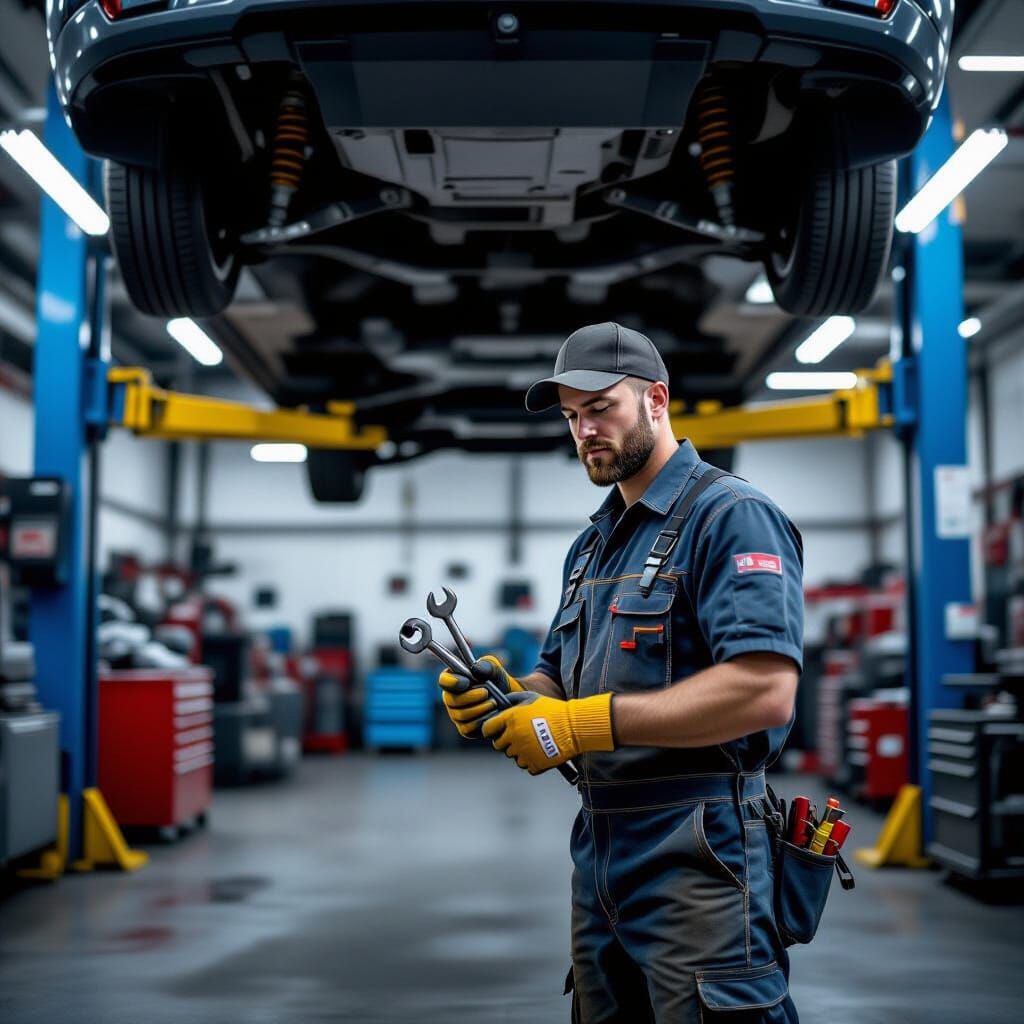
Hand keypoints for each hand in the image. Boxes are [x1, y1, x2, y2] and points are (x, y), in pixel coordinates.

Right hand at [438, 654, 522, 737]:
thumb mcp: (495, 670)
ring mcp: (456, 715)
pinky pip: (468, 728)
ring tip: (494, 702)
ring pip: (461, 715)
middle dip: (470, 696)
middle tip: (487, 693)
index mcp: (454, 680)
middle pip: (451, 700)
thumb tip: (476, 669)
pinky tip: (493, 714)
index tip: (467, 682)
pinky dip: (482, 720)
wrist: (510, 700)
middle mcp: (451, 698)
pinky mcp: (465, 729)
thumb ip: (487, 665)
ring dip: (479, 708)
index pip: (444, 681)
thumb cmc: (498, 682)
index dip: (452, 682)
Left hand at [481, 691, 614, 773]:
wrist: (573, 727)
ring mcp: (523, 752)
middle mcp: (513, 737)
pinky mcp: (534, 764)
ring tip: (533, 742)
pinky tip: (540, 751)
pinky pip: (526, 766)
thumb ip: (513, 699)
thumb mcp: (531, 697)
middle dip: (506, 741)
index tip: (495, 731)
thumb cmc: (553, 711)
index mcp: (510, 719)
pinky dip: (531, 761)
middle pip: (498, 745)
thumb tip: (502, 703)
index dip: (491, 730)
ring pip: (512, 756)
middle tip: (519, 736)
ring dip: (519, 751)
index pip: (487, 729)